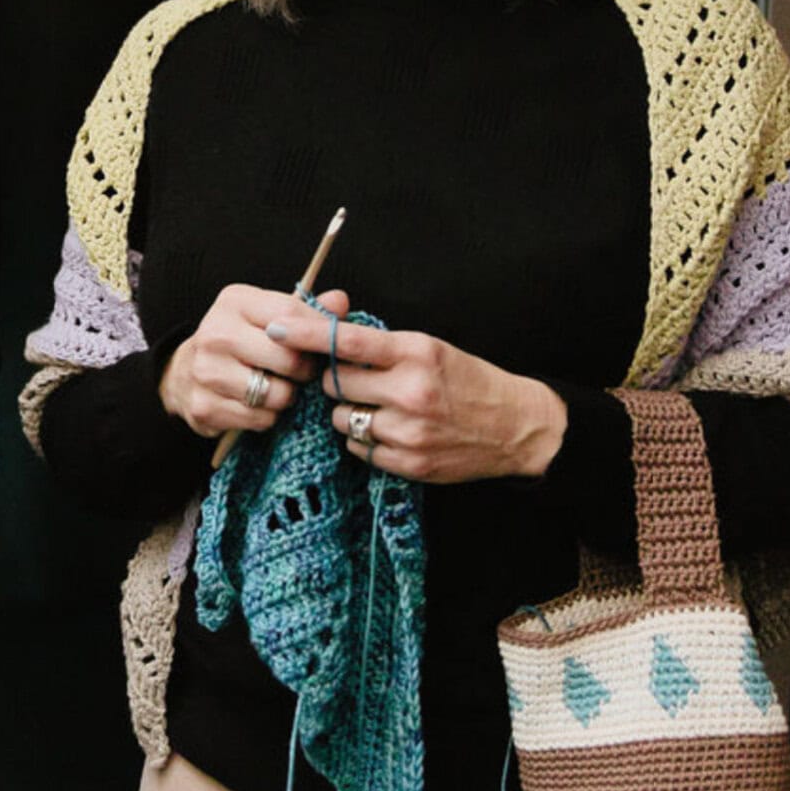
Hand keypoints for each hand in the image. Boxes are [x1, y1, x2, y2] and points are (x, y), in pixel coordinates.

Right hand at [158, 284, 349, 437]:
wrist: (184, 372)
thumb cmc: (239, 340)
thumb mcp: (268, 316)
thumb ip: (306, 310)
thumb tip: (340, 302)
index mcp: (235, 302)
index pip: (291, 313)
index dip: (317, 332)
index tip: (325, 344)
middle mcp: (216, 333)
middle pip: (289, 358)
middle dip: (305, 370)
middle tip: (301, 372)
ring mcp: (206, 371)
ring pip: (277, 394)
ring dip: (287, 396)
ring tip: (277, 387)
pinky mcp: (204, 407)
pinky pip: (261, 419)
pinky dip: (268, 416)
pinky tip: (258, 404)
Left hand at [289, 320, 567, 483]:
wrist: (514, 426)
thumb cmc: (469, 380)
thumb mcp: (431, 349)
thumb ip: (383, 346)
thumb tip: (330, 339)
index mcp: (415, 352)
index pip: (347, 340)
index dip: (307, 333)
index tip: (275, 327)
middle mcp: (410, 391)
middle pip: (335, 384)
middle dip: (335, 382)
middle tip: (353, 380)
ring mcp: (408, 430)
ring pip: (343, 420)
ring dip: (349, 413)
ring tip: (380, 408)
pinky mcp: (408, 463)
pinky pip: (360, 449)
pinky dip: (367, 440)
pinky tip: (392, 431)